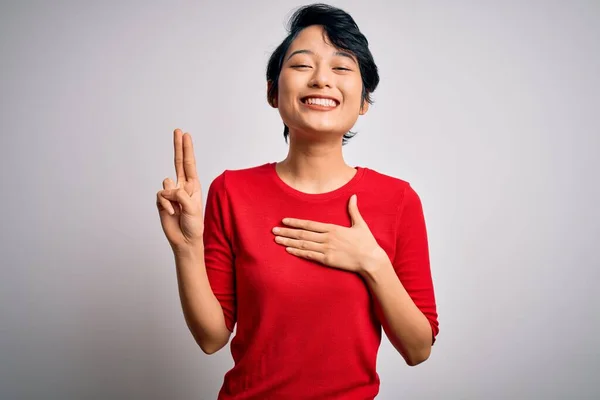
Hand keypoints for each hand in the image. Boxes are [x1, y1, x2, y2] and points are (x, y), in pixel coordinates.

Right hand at [156, 129, 203, 250]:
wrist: (185, 240)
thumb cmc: (194, 225)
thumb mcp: (193, 207)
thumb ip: (180, 194)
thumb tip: (167, 187)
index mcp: (193, 186)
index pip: (189, 163)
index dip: (187, 149)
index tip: (185, 135)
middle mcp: (182, 186)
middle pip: (178, 162)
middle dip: (178, 146)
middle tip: (177, 130)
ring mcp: (171, 193)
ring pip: (166, 183)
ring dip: (172, 197)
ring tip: (178, 210)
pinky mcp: (161, 201)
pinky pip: (160, 196)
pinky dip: (165, 205)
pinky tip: (171, 213)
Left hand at [272, 194, 386, 273]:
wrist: (371, 260)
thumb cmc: (366, 243)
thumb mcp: (360, 224)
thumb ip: (353, 210)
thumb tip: (353, 196)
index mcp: (333, 228)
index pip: (310, 224)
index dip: (295, 223)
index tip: (284, 221)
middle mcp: (327, 238)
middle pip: (302, 234)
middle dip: (287, 232)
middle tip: (273, 231)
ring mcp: (326, 250)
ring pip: (303, 245)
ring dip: (289, 242)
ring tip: (277, 240)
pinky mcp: (327, 260)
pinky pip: (309, 256)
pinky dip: (298, 253)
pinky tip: (288, 251)